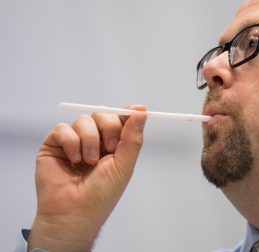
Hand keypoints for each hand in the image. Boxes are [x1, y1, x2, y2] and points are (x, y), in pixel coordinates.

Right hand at [28, 105, 147, 251]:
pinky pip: (62, 128)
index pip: (120, 119)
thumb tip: (142, 111)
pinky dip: (71, 142)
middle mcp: (93, 140)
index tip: (137, 109)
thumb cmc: (101, 194)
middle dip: (109, 128)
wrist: (73, 213)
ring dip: (90, 140)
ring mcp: (73, 141)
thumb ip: (132, 138)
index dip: (127, 113)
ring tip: (88, 162)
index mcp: (112, 145)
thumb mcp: (123, 165)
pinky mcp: (54, 144)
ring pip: (83, 120)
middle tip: (111, 148)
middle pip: (102, 115)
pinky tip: (73, 160)